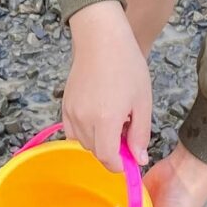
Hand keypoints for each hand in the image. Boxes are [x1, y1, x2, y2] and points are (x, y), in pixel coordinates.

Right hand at [63, 2, 151, 164]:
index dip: (120, 165)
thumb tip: (139, 159)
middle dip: (112, 150)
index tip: (130, 159)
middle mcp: (84, 120)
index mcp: (106, 120)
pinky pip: (71, 131)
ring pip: (82, 143)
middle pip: (95, 152)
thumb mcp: (142, 102)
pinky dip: (85, 132)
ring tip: (113, 120)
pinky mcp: (64, 106)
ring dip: (98, 141)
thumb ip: (140, 134)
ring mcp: (71, 113)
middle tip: (126, 131)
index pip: (108, 159)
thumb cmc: (127, 67)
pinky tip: (98, 117)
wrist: (101, 40)